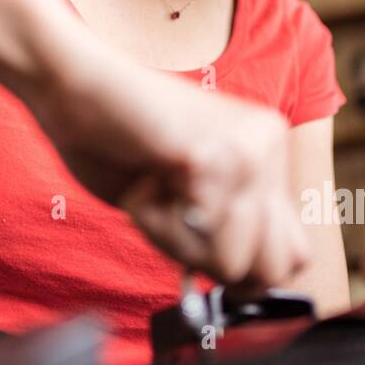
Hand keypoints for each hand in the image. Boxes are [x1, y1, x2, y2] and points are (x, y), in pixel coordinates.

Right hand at [26, 48, 309, 287]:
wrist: (70, 81)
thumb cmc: (114, 135)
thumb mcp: (187, 188)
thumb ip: (229, 225)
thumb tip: (254, 283)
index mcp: (267, 149)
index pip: (294, 254)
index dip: (245, 267)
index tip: (199, 241)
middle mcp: (269, 146)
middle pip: (271, 269)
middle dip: (214, 261)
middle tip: (172, 211)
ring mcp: (247, 151)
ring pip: (230, 261)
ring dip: (176, 239)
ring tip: (151, 183)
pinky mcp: (212, 159)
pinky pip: (194, 240)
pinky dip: (155, 224)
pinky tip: (142, 177)